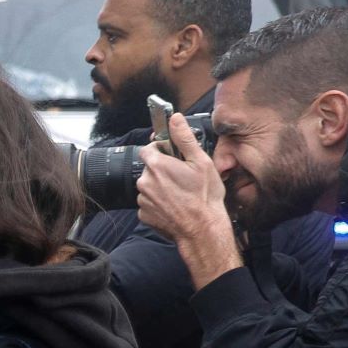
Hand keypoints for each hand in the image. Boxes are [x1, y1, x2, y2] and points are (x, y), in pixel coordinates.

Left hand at [135, 113, 239, 285]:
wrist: (201, 229)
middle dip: (163, 170)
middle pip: (149, 168)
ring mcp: (142, 199)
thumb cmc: (204, 196)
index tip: (172, 155)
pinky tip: (174, 205)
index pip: (148, 149)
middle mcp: (145, 181)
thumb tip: (175, 119)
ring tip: (180, 193)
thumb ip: (184, 138)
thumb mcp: (200, 161)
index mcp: (157, 165)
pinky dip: (159, 203)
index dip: (161, 150)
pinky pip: (149, 203)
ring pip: (149, 186)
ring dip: (160, 187)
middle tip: (182, 177)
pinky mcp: (143, 214)